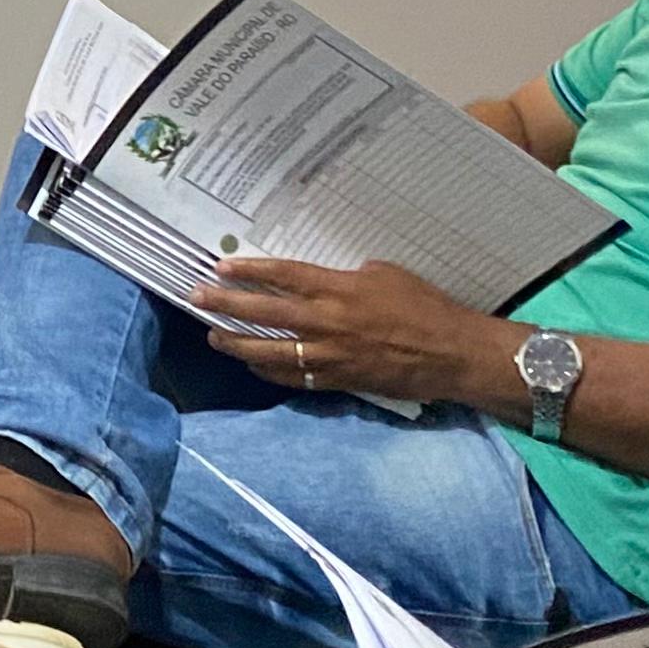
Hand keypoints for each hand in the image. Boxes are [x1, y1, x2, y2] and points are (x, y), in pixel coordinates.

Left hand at [193, 257, 514, 405]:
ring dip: (237, 344)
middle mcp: (327, 322)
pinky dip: (268, 371)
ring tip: (213, 336)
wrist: (450, 353)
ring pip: (270, 352)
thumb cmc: (424, 307)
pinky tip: (253, 365)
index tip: (222, 267)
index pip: (283, 276)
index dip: (249, 271)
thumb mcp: (385, 274)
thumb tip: (321, 280)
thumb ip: (346, 276)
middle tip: (198, 298)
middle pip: (265, 313)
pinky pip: (293, 377)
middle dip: (226, 305)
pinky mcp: (337, 380)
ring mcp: (329, 355)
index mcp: (339, 289)